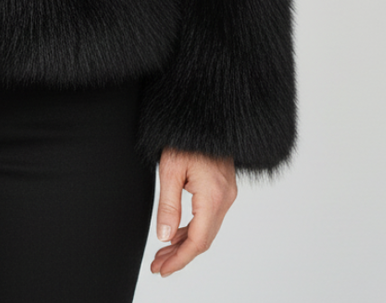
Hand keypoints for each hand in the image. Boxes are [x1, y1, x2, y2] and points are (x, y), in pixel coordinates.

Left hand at [150, 146, 236, 276]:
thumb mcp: (169, 169)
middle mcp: (225, 198)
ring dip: (185, 244)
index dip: (180, 259)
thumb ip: (168, 205)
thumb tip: (165, 236)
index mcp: (213, 196)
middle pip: (203, 239)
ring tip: (163, 254)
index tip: (163, 269)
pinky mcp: (223, 189)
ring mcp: (226, 194)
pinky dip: (193, 229)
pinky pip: (209, 218)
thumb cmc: (185, 135)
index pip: (198, 240)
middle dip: (180, 256)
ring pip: (207, 230)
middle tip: (159, 266)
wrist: (204, 117)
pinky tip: (177, 235)